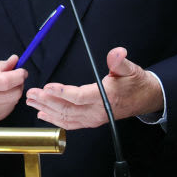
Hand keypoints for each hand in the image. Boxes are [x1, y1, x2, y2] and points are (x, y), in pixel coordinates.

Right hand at [0, 55, 26, 126]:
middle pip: (12, 94)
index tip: (22, 70)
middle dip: (18, 83)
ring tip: (3, 86)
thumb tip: (15, 61)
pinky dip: (7, 102)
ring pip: (12, 103)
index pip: (5, 82)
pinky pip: (6, 110)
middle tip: (15, 76)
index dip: (18, 75)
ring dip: (13, 93)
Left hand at [24, 47, 162, 129]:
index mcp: (105, 98)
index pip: (79, 97)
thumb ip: (120, 62)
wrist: (145, 99)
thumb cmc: (136, 84)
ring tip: (32, 101)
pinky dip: (55, 120)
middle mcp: (97, 111)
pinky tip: (43, 114)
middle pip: (67, 109)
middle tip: (31, 93)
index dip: (62, 93)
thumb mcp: (130, 69)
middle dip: (47, 102)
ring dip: (47, 110)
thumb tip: (117, 53)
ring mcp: (93, 118)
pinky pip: (70, 123)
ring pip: (66, 118)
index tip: (48, 87)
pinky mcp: (91, 121)